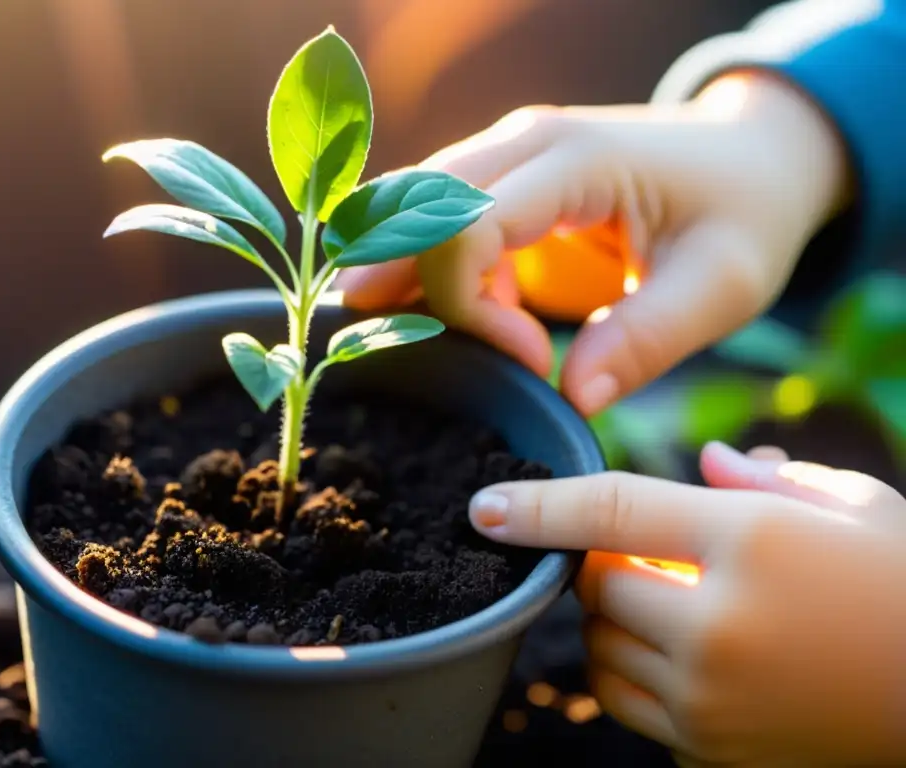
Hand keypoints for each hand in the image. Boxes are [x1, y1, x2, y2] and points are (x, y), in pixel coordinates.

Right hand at [335, 73, 849, 414]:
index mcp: (575, 160)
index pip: (462, 227)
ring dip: (407, 282)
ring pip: (410, 213)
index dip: (471, 308)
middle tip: (399, 355)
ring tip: (437, 345)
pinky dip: (436, 278)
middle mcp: (525, 142)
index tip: (532, 360)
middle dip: (393, 285)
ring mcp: (509, 156)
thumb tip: (573, 399)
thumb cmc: (745, 215)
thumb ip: (647, 340)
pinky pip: (437, 226)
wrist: (755, 156)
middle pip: (411, 209)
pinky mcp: (506, 184)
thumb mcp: (722, 285)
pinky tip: (478, 320)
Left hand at [469, 444, 905, 765]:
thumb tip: (707, 462)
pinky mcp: (712, 750)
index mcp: (750, 542)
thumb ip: (763, 479)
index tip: (483, 507)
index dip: (538, 506)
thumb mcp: (853, 508)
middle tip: (645, 556)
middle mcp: (718, 624)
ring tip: (668, 603)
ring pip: (598, 649)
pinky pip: (625, 702)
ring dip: (610, 620)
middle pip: (596, 585)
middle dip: (603, 565)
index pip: (611, 511)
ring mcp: (710, 699)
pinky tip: (678, 654)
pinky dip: (628, 671)